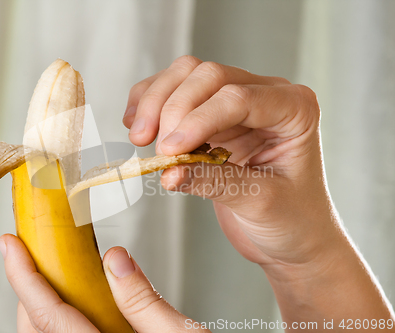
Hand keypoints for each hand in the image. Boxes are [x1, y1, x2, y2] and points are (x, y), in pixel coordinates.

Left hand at [0, 234, 207, 332]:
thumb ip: (144, 301)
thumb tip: (116, 261)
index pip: (48, 315)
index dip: (24, 276)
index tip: (11, 246)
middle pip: (37, 328)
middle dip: (32, 288)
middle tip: (38, 255)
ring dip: (45, 304)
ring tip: (58, 275)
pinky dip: (62, 320)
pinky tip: (81, 304)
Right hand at [123, 55, 330, 265]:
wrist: (292, 235)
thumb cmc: (293, 220)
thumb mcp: (259, 202)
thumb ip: (214, 182)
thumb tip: (169, 171)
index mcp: (294, 109)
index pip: (237, 97)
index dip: (198, 120)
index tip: (169, 151)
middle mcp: (266, 95)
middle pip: (208, 76)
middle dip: (173, 109)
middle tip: (157, 150)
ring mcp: (237, 101)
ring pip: (186, 75)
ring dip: (156, 101)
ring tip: (140, 137)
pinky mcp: (211, 114)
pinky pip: (175, 92)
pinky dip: (150, 101)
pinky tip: (135, 122)